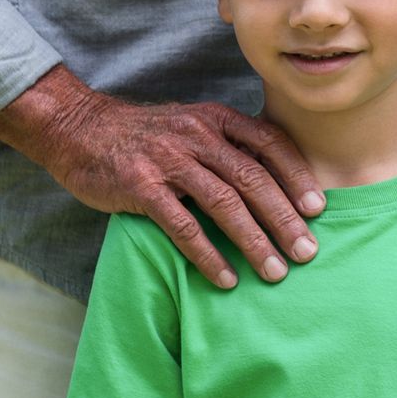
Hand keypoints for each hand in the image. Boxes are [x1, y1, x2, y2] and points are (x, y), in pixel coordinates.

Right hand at [0, 63, 324, 290]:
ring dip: (255, 242)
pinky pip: (183, 227)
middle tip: (307, 252)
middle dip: (285, 219)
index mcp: (216, 119)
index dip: (297, 176)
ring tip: (275, 271)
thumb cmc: (145, 135)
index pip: (270, 143)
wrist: (78, 129)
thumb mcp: (192, 124)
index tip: (317, 209)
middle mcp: (198, 135)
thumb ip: (229, 144)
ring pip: (225, 205)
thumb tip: (276, 180)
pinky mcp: (141, 187)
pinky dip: (209, 255)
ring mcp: (169, 160)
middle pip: (254, 179)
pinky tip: (227, 278)